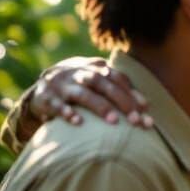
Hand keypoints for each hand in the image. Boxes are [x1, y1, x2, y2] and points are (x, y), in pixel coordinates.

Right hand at [23, 57, 151, 140]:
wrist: (43, 85)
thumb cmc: (82, 86)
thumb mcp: (98, 83)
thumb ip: (119, 90)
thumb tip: (146, 107)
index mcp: (95, 68)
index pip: (117, 77)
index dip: (132, 92)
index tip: (146, 109)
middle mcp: (79, 73)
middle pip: (103, 83)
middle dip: (121, 101)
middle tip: (135, 120)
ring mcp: (61, 84)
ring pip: (82, 93)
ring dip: (100, 106)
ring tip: (114, 121)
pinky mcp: (45, 97)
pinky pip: (56, 105)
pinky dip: (67, 112)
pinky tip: (78, 122)